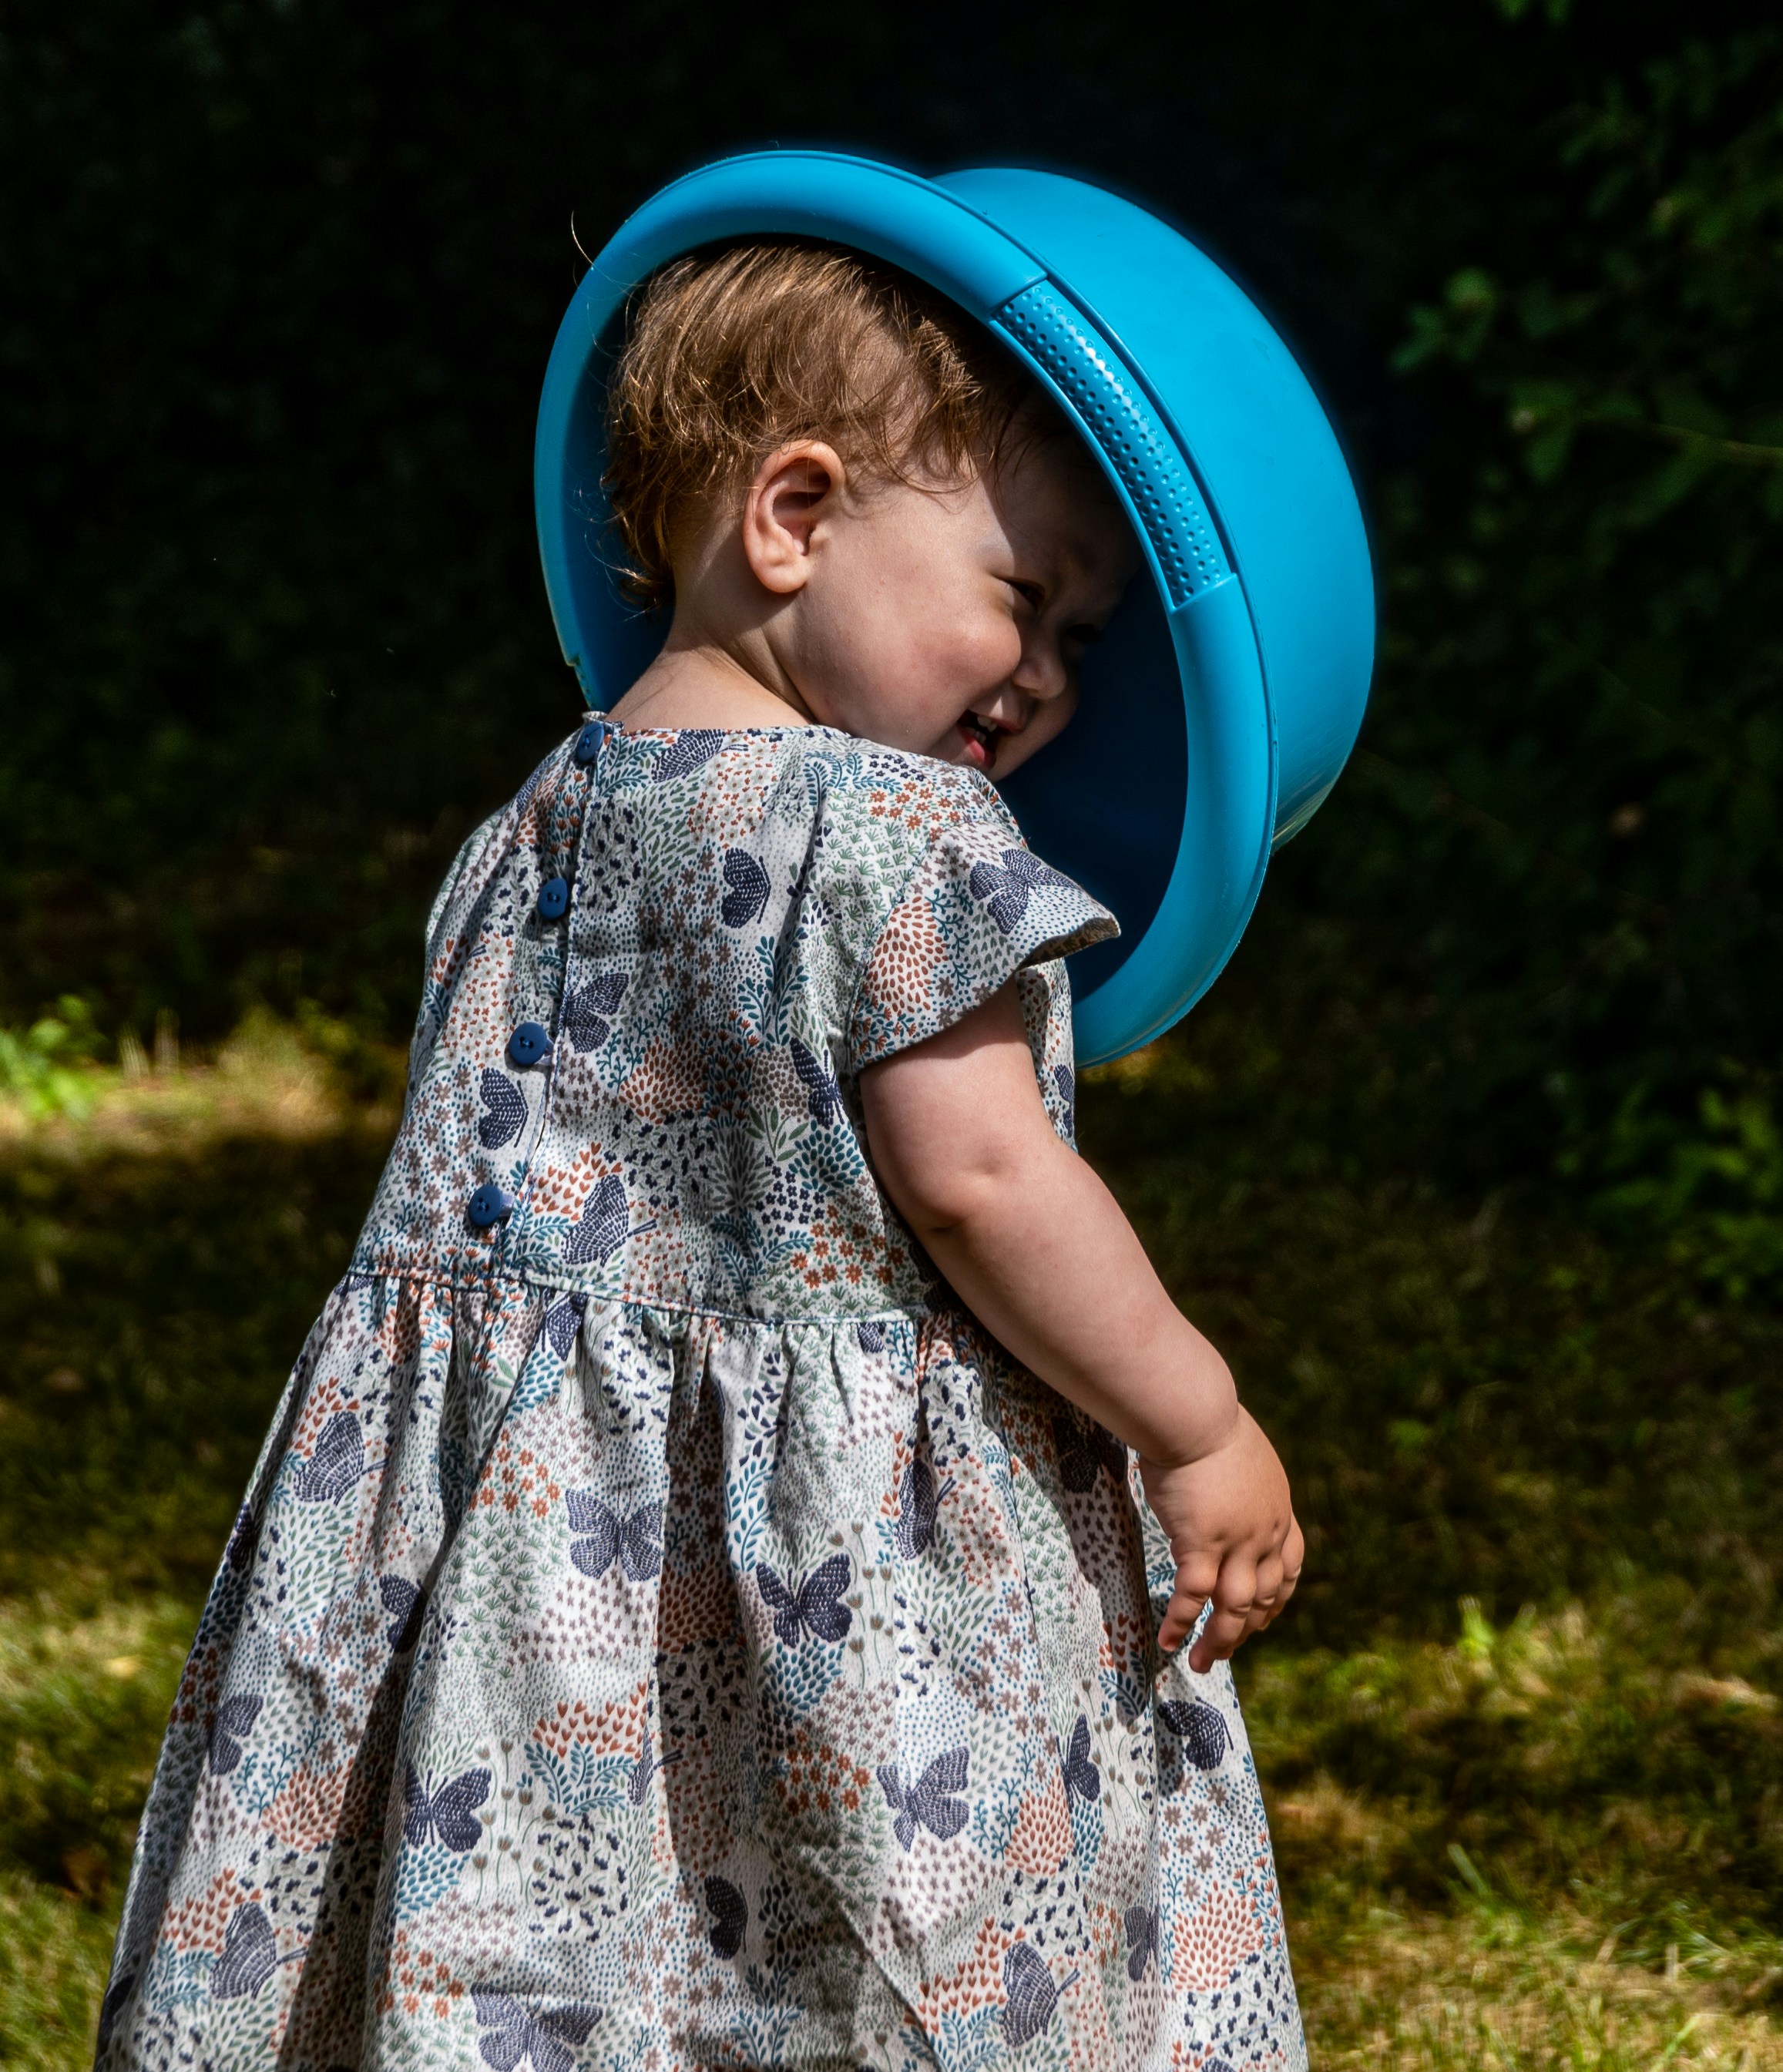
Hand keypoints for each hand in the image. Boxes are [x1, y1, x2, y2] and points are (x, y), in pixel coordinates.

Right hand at [1140, 1409, 1303, 1670]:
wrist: (1194, 1414)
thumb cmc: (1205, 1421)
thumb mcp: (1238, 1455)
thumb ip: (1235, 1486)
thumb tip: (1211, 1501)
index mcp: (1277, 1510)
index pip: (1289, 1568)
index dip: (1277, 1599)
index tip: (1263, 1619)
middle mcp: (1265, 1533)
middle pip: (1264, 1597)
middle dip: (1246, 1630)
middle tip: (1225, 1651)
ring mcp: (1236, 1541)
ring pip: (1235, 1607)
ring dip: (1220, 1641)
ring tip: (1201, 1664)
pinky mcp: (1202, 1544)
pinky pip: (1194, 1596)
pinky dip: (1182, 1623)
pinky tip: (1167, 1642)